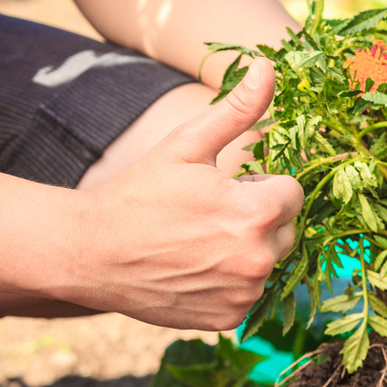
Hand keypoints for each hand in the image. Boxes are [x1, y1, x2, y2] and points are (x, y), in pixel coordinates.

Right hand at [74, 58, 302, 329]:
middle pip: (286, 231)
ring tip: (198, 241)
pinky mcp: (227, 319)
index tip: (226, 188)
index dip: (260, 186)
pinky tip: (193, 268)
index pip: (293, 193)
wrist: (93, 253)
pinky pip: (247, 294)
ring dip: (245, 252)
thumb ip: (236, 110)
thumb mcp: (186, 145)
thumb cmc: (139, 194)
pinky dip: (229, 282)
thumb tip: (269, 68)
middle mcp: (258, 260)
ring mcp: (243, 295)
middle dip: (258, 219)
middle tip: (209, 213)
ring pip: (268, 264)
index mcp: (256, 213)